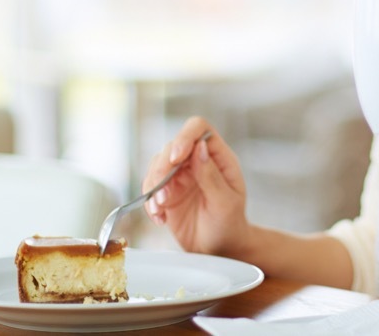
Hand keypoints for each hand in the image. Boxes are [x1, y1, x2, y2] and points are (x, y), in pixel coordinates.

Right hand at [142, 116, 250, 254]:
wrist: (219, 248)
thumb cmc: (229, 224)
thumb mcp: (225, 203)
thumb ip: (212, 176)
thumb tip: (199, 147)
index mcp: (218, 157)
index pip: (198, 129)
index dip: (185, 137)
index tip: (176, 157)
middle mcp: (196, 161)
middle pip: (171, 147)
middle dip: (162, 169)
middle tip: (164, 196)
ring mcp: (180, 175)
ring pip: (156, 165)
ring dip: (153, 187)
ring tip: (161, 210)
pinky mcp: (167, 192)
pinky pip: (150, 187)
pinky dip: (149, 202)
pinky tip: (159, 218)